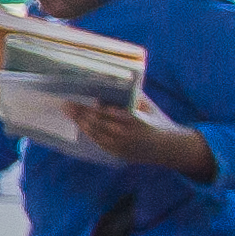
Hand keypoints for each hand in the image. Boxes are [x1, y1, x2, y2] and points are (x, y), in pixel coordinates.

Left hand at [70, 99, 213, 174]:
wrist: (168, 148)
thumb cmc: (157, 121)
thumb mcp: (148, 106)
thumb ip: (132, 96)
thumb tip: (116, 82)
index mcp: (133, 120)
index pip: (105, 112)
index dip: (90, 106)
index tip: (78, 97)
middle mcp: (124, 134)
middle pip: (95, 123)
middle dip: (79, 113)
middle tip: (66, 104)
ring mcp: (120, 146)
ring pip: (94, 133)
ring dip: (80, 122)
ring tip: (69, 112)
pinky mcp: (117, 153)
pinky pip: (98, 142)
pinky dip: (88, 132)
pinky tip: (80, 123)